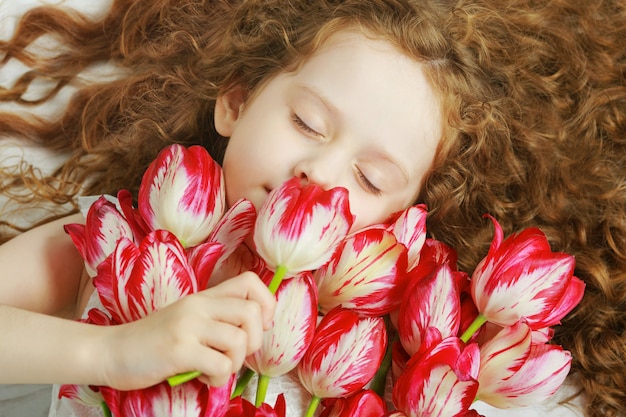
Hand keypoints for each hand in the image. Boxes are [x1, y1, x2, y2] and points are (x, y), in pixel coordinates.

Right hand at [98, 271, 275, 388]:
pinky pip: (221, 365)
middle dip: (255, 340)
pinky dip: (218, 379)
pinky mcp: (179, 350)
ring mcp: (188, 326)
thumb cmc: (152, 340)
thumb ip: (216, 318)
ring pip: (240, 341)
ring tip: (216, 369)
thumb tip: (258, 330)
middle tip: (236, 354)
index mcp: (204, 296)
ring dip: (235, 363)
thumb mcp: (187, 319)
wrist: (110, 351)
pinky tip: (202, 378)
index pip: (251, 282)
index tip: (259, 326)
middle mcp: (198, 306)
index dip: (267, 303)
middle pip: (253, 312)